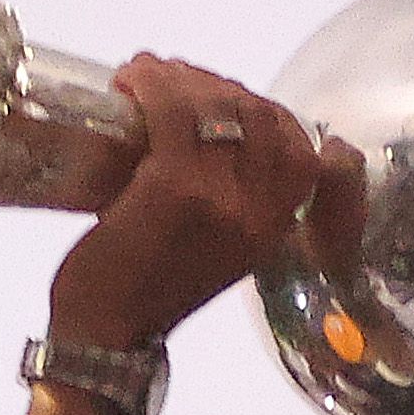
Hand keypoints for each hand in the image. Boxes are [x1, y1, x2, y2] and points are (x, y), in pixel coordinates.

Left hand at [44, 56, 328, 356]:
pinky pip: (173, 110)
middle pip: (261, 114)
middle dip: (217, 83)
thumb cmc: (149, 294)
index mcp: (272, 229)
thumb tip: (213, 135)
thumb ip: (232, 204)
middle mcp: (259, 211)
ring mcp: (221, 197)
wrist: (105, 338)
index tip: (227, 100)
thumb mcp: (215, 252)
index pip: (308, 153)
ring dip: (180, 76)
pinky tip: (130, 80)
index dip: (271, 113)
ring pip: (219, 104)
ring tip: (146, 77)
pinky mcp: (173, 187)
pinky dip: (151, 83)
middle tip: (171, 81)